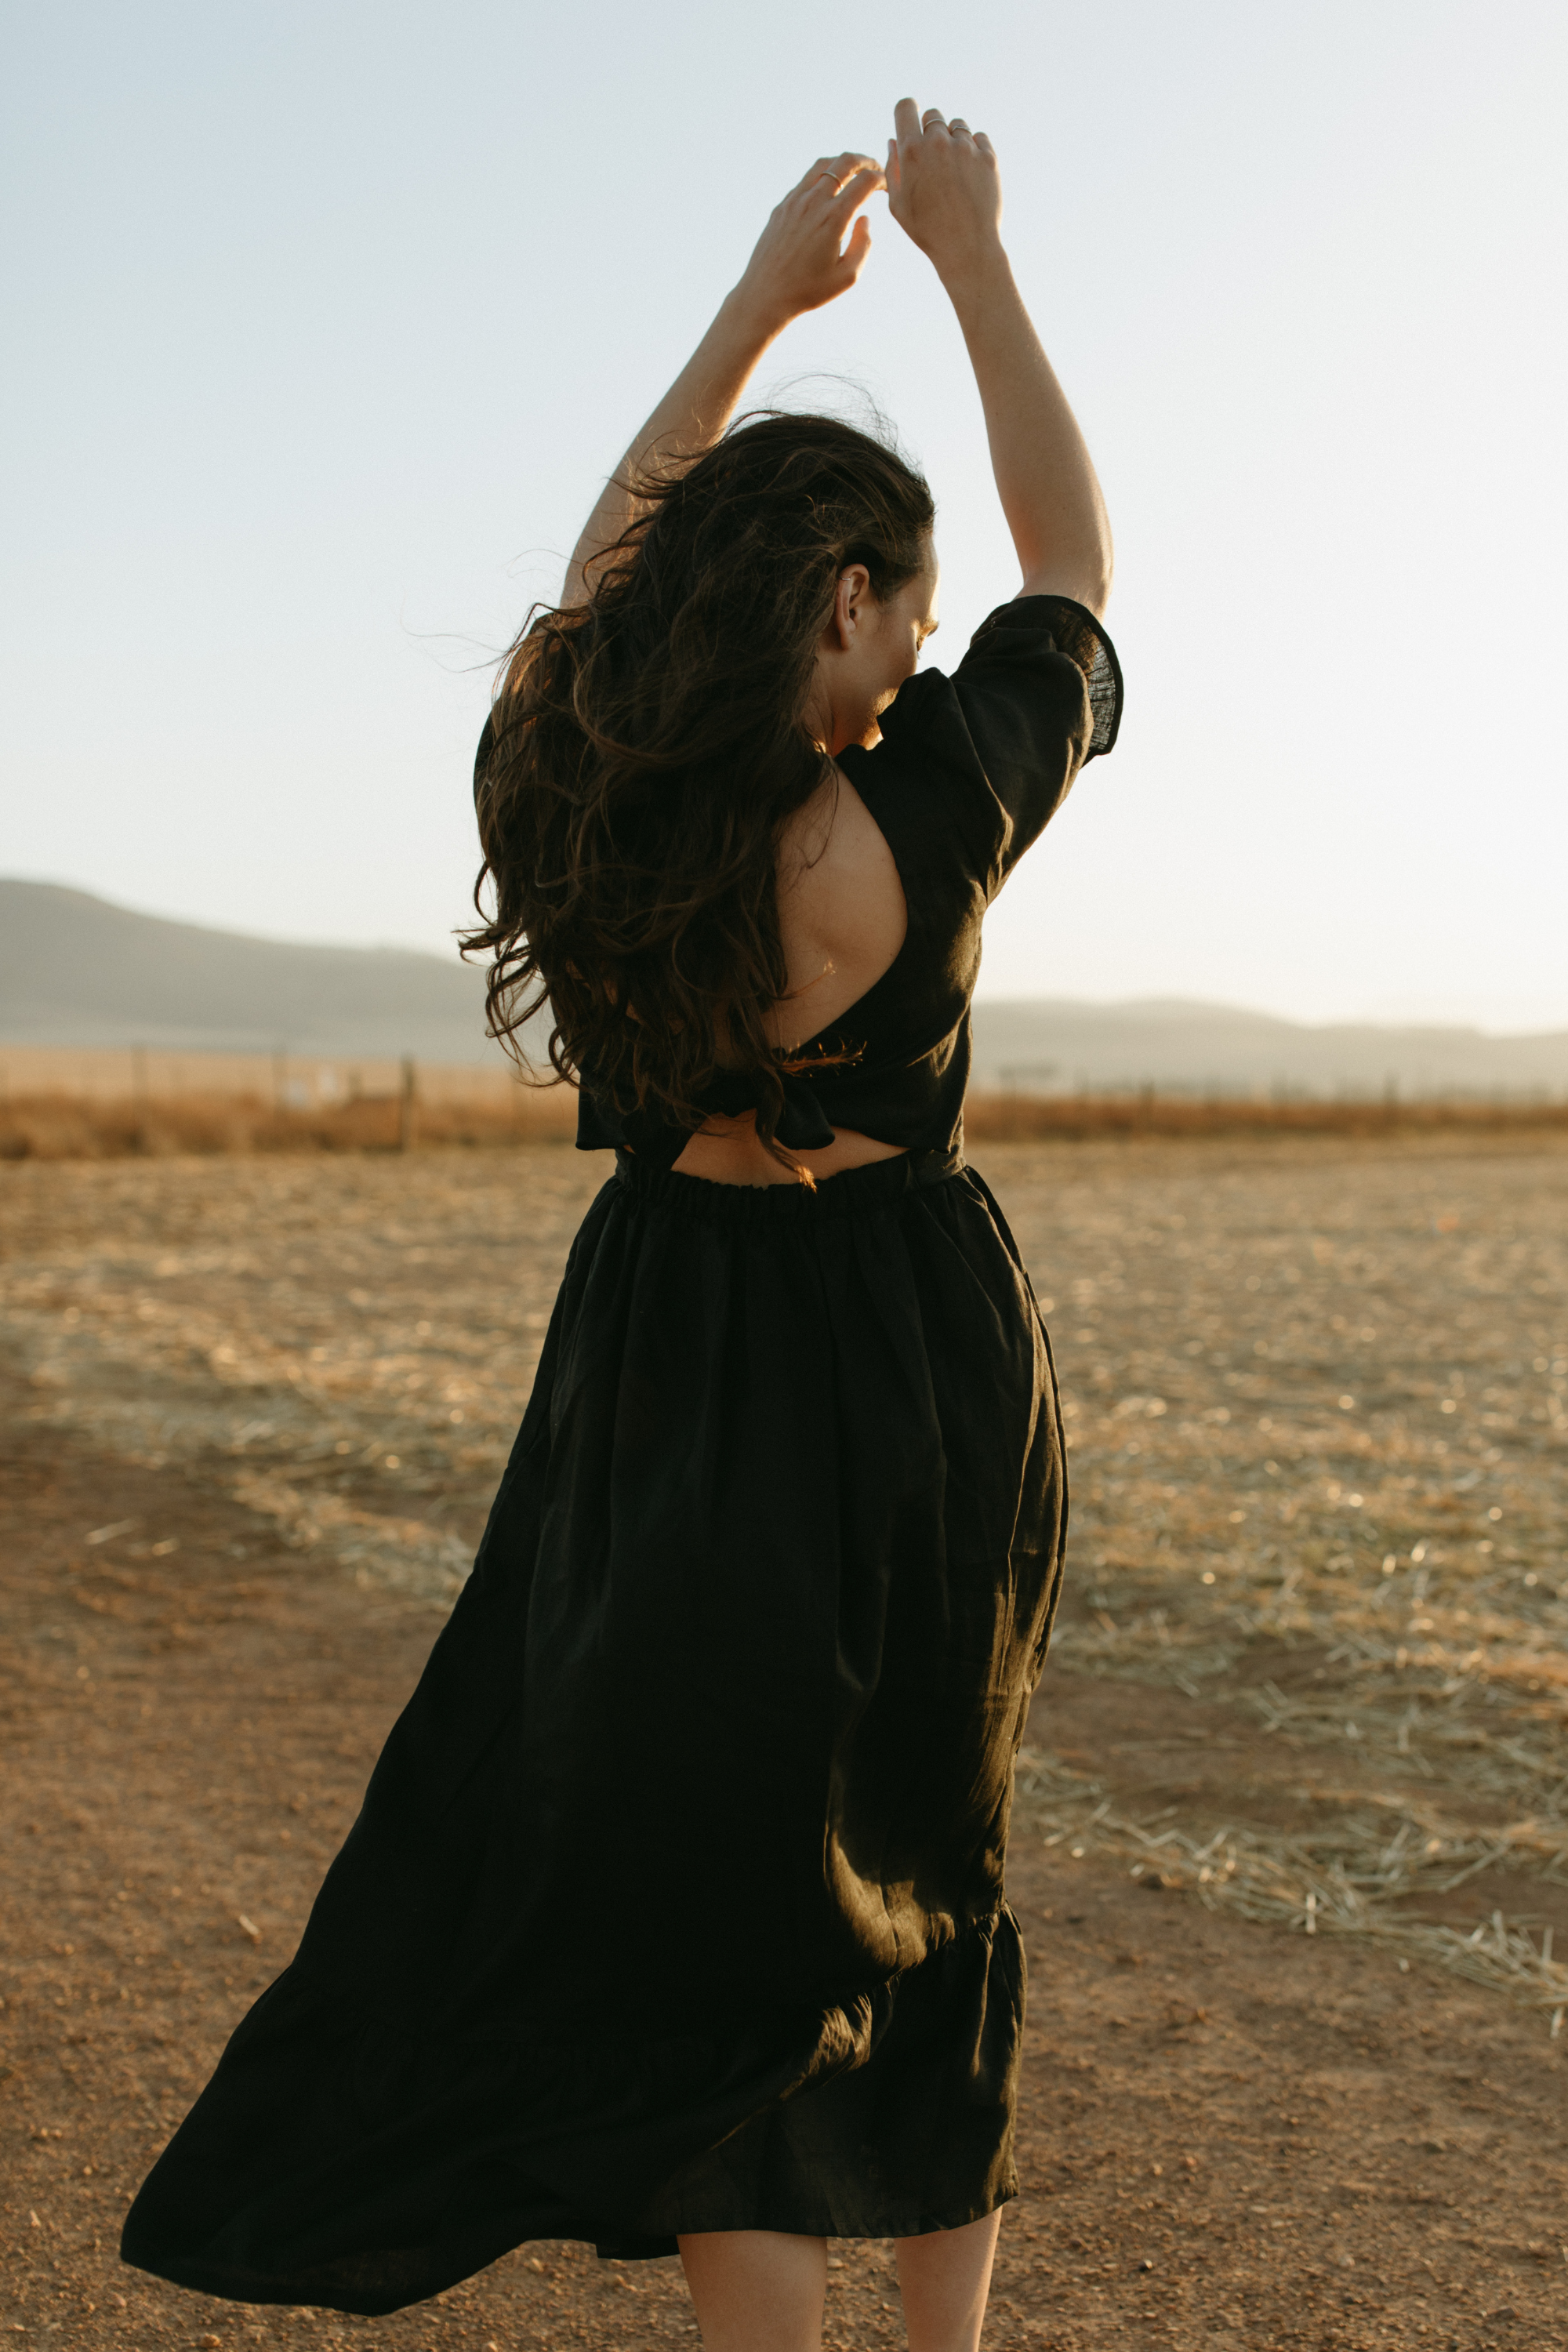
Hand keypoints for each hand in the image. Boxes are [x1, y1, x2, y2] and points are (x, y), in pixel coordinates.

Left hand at [731, 151, 884, 332]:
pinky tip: (828, 189)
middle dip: (865, 161)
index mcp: (834, 218)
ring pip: (823, 165)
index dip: (881, 178)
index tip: (887, 186)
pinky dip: (822, 176)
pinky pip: (805, 180)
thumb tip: (864, 218)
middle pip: (844, 162)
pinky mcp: (782, 206)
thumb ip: (863, 244)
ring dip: (842, 163)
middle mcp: (814, 202)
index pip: (864, 182)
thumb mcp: (847, 276)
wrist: (766, 294)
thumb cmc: (808, 290)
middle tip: (875, 168)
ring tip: (852, 172)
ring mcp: (795, 201)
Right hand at [886, 100, 1002, 279]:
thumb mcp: (898, 205)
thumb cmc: (927, 231)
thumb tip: (895, 141)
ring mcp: (966, 148)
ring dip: (953, 139)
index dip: (906, 113)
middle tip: (933, 158)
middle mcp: (938, 143)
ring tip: (953, 169)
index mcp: (912, 152)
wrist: (966, 248)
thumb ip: (892, 168)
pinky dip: (973, 149)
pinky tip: (969, 173)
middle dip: (930, 131)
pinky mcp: (988, 156)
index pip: (906, 106)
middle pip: (932, 115)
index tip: (910, 125)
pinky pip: (979, 137)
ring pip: (957, 125)